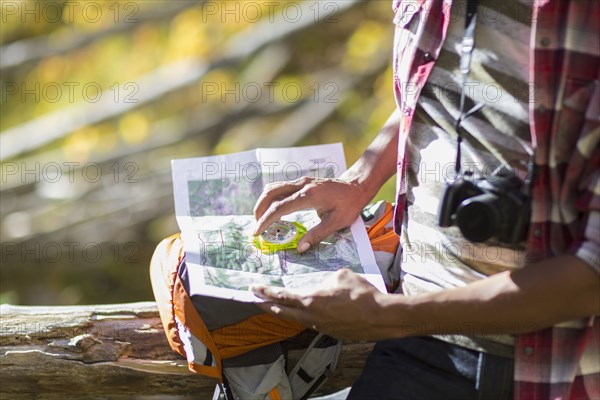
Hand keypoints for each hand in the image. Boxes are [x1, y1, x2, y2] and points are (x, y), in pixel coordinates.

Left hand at [251, 269, 398, 339]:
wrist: (380, 316)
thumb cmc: (361, 293)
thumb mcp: (342, 275)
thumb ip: (328, 278)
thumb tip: (327, 282)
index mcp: (311, 300)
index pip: (282, 296)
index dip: (266, 292)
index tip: (254, 289)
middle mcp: (311, 316)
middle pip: (282, 312)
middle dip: (267, 305)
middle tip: (256, 299)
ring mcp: (321, 327)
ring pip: (297, 319)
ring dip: (286, 312)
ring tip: (279, 306)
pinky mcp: (332, 332)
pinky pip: (313, 323)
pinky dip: (306, 316)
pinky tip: (309, 311)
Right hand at [253, 176, 369, 252]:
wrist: (357, 186)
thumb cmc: (349, 204)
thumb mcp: (336, 222)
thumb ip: (317, 235)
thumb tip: (299, 248)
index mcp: (308, 195)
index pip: (279, 207)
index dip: (266, 220)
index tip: (257, 232)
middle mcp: (301, 185)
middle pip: (271, 193)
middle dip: (259, 210)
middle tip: (257, 228)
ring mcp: (300, 182)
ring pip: (273, 188)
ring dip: (263, 202)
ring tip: (261, 220)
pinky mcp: (301, 182)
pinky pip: (280, 187)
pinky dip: (271, 198)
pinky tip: (272, 210)